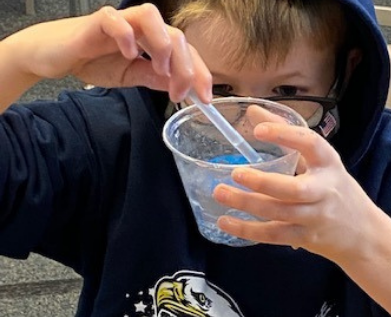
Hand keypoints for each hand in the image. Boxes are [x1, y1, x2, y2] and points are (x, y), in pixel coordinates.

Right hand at [7, 4, 210, 102]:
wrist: (56, 56)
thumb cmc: (94, 61)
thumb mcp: (132, 77)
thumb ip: (156, 79)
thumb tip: (181, 87)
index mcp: (153, 40)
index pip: (186, 51)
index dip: (199, 73)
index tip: (205, 98)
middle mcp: (141, 27)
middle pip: (176, 36)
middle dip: (185, 67)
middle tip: (179, 92)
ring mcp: (121, 21)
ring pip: (152, 17)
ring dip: (162, 44)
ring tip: (159, 69)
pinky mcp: (97, 22)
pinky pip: (115, 20)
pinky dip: (126, 36)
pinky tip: (130, 55)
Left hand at [212, 108, 377, 262]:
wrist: (363, 233)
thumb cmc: (335, 189)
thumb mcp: (320, 161)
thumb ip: (287, 135)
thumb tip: (252, 110)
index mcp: (328, 164)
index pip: (311, 144)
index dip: (286, 135)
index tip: (259, 129)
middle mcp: (324, 190)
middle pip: (293, 190)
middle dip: (263, 183)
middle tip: (235, 173)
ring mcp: (315, 217)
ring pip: (279, 213)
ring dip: (247, 205)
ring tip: (220, 193)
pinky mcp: (306, 237)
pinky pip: (273, 235)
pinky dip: (248, 230)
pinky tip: (225, 221)